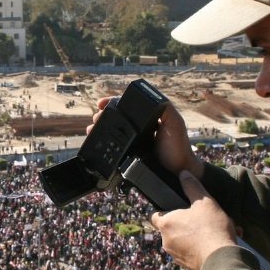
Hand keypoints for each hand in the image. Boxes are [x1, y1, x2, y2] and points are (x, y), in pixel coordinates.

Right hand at [88, 98, 204, 177]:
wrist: (176, 173)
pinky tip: (98, 142)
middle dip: (104, 115)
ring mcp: (133, 142)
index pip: (129, 106)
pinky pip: (114, 146)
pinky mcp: (128, 155)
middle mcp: (140, 128)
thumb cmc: (177, 148)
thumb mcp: (175, 123)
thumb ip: (166, 108)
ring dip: (101, 129)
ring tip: (92, 129)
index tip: (101, 103)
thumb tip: (148, 96)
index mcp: (150, 118)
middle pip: (118, 117)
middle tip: (96, 118)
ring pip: (113, 132)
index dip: (114, 102)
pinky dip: (104, 143)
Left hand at [150, 170, 236, 269]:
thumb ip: (191, 186)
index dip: (164, 210)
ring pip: (180, 241)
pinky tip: (213, 244)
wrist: (222, 260)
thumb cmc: (212, 229)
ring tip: (211, 231)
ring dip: (192, 236)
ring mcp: (175, 255)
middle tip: (201, 219)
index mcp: (166, 224)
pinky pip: (189, 253)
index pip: (155, 215)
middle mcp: (166, 241)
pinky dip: (198, 248)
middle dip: (183, 223)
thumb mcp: (204, 201)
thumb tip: (183, 173)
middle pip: (170, 228)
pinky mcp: (186, 266)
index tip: (177, 207)